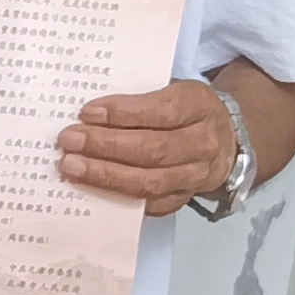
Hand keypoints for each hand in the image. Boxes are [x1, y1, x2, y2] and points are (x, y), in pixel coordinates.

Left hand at [59, 79, 237, 217]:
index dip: (123, 114)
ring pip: (149, 181)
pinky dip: (118, 197)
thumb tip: (89, 113)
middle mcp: (202, 144)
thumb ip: (139, 98)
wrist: (226, 139)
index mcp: (199, 106)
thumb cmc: (186, 109)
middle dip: (105, 146)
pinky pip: (150, 204)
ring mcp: (196, 176)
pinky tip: (90, 188)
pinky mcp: (184, 198)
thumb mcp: (173, 90)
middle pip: (152, 149)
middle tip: (68, 142)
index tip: (87, 113)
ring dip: (106, 175)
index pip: (161, 112)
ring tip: (72, 167)